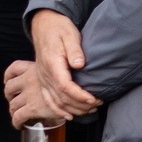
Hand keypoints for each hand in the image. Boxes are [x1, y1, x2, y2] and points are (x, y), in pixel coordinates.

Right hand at [7, 10, 100, 124]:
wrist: (44, 25)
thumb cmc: (59, 29)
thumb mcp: (69, 34)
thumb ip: (74, 50)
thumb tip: (79, 64)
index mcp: (52, 63)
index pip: (65, 86)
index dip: (79, 95)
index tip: (93, 98)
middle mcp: (45, 74)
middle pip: (62, 97)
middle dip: (80, 104)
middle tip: (98, 104)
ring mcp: (43, 78)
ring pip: (56, 101)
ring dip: (73, 109)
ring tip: (90, 110)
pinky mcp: (43, 80)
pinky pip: (48, 99)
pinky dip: (58, 110)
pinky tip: (68, 115)